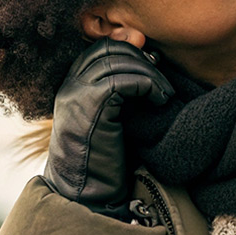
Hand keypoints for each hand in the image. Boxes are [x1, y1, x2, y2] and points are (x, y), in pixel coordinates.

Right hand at [43, 37, 173, 218]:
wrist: (86, 195)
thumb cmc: (105, 158)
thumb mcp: (111, 115)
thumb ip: (121, 85)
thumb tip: (140, 39)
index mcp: (71, 85)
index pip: (101, 47)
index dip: (129, 48)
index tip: (151, 62)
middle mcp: (70, 85)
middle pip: (110, 48)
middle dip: (142, 59)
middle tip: (162, 82)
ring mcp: (77, 94)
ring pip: (119, 61)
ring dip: (150, 74)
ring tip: (165, 94)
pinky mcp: (90, 107)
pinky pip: (124, 81)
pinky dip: (148, 85)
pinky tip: (158, 101)